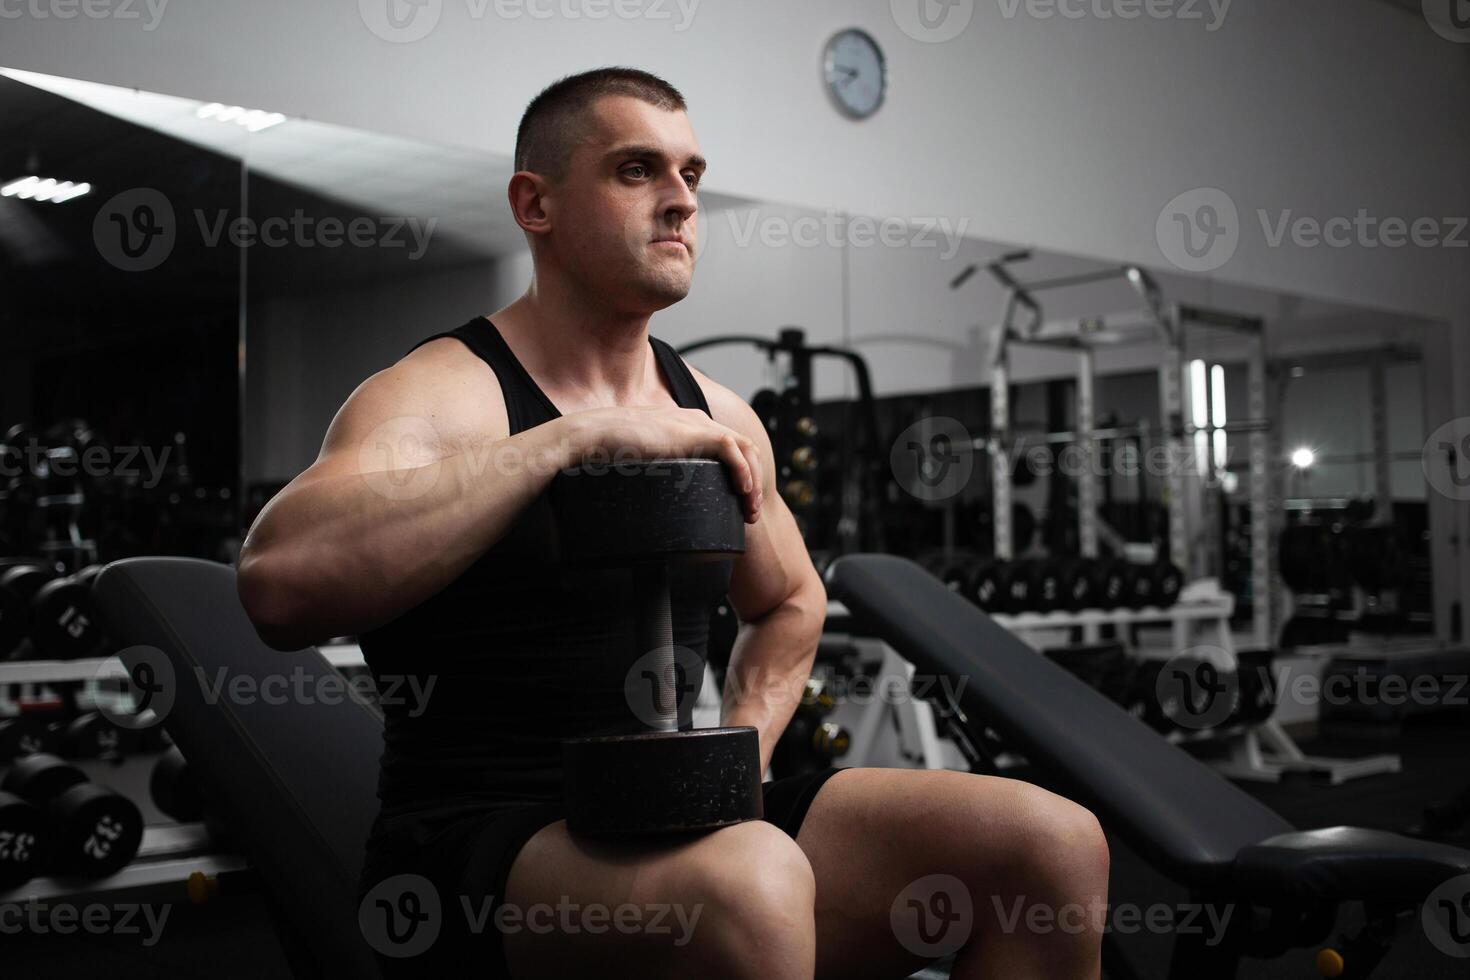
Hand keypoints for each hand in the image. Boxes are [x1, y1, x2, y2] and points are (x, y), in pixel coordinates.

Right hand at [567, 406, 762, 521]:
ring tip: (749, 508)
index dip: (743, 475)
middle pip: (744, 448)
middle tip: (749, 512)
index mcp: (689, 426)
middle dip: (754, 482)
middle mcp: (697, 421)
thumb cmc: (613, 449)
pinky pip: (732, 449)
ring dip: (753, 481)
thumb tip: (665, 494)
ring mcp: (696, 425)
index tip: (740, 504)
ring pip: (745, 449)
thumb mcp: (648, 459)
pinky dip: (743, 471)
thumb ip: (663, 466)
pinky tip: (742, 490)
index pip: (731, 447)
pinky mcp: (692, 432)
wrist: (595, 436)